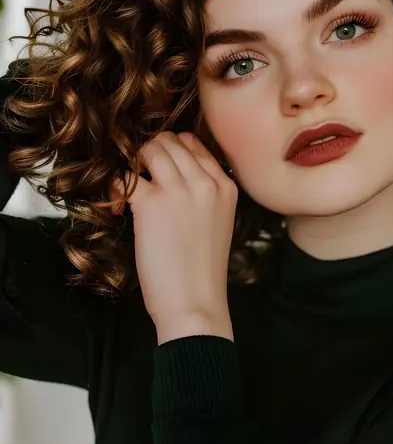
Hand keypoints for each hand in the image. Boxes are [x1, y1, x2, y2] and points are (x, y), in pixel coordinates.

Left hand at [111, 131, 237, 338]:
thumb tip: (170, 172)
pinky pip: (124, 176)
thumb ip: (203, 192)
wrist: (195, 303)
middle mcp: (206, 182)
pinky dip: (115, 184)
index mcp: (225, 186)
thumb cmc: (202, 270)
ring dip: (133, 164)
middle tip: (140, 179)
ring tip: (130, 190)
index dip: (170, 150)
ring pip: (149, 149)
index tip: (158, 168)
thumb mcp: (217, 221)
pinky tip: (120, 205)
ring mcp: (179, 190)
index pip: (193, 143)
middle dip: (149, 154)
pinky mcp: (152, 204)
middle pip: (169, 141)